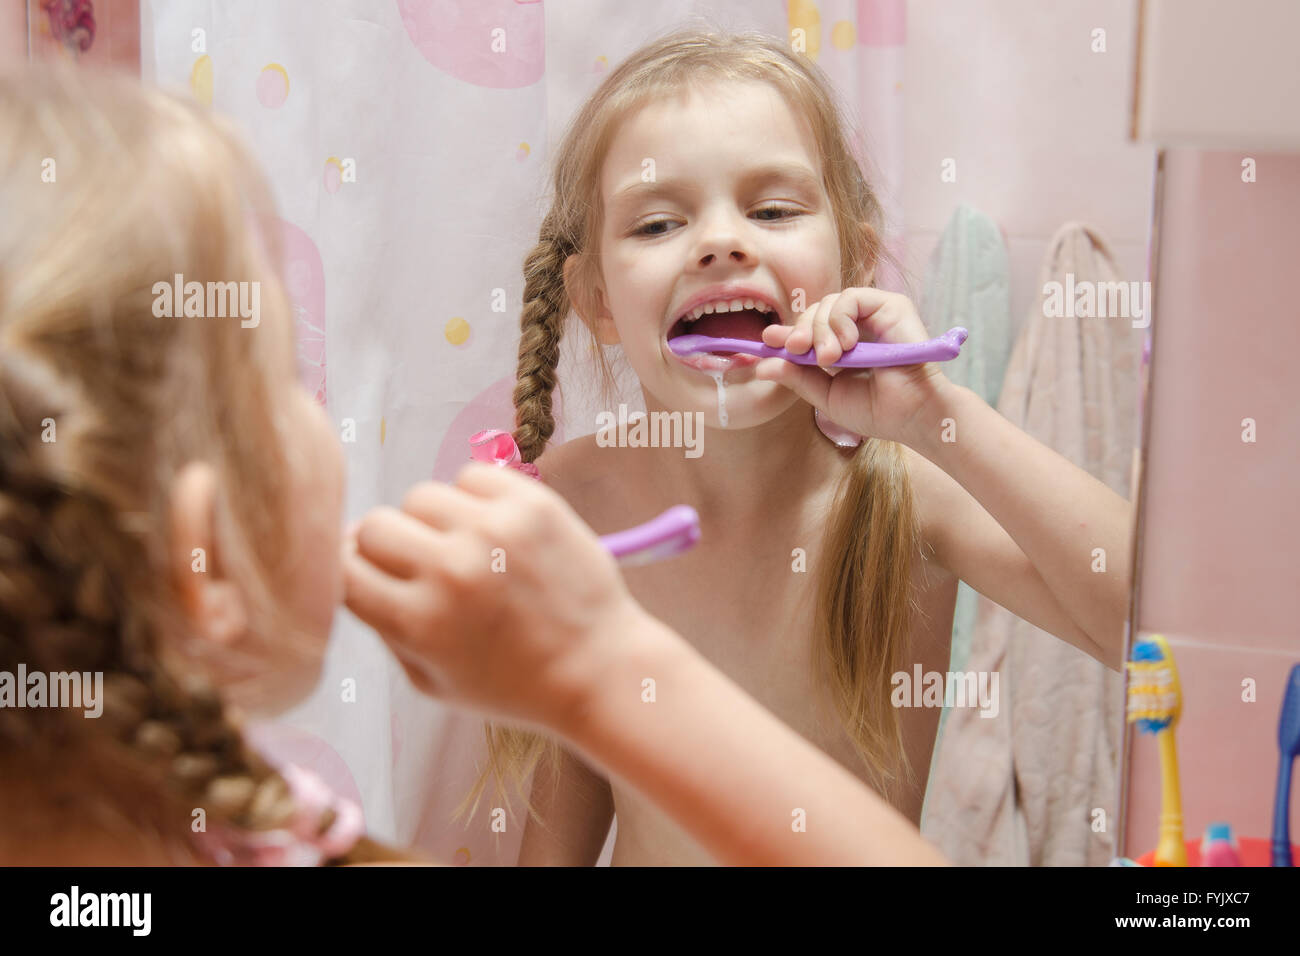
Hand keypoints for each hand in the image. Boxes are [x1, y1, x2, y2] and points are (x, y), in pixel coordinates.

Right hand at [341, 462, 642, 728]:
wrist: (598, 670)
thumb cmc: (509, 683)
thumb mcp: (428, 679)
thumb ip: (380, 622)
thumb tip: (343, 555)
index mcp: (418, 622)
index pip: (341, 569)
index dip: (347, 572)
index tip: (367, 579)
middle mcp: (451, 571)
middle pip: (373, 525)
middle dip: (388, 548)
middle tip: (421, 569)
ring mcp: (493, 531)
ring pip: (421, 496)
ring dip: (434, 522)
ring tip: (468, 553)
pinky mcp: (533, 504)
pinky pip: (472, 476)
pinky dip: (476, 499)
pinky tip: (497, 534)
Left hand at [756, 287, 952, 443]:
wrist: (912, 415)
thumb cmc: (876, 410)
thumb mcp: (826, 395)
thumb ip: (797, 378)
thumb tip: (761, 366)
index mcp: (843, 347)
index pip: (808, 330)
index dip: (786, 333)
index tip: (767, 341)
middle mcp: (858, 327)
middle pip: (815, 312)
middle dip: (800, 331)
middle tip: (796, 351)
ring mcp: (874, 314)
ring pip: (829, 303)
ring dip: (820, 329)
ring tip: (829, 359)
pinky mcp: (890, 305)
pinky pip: (851, 297)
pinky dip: (840, 318)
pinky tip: (846, 344)